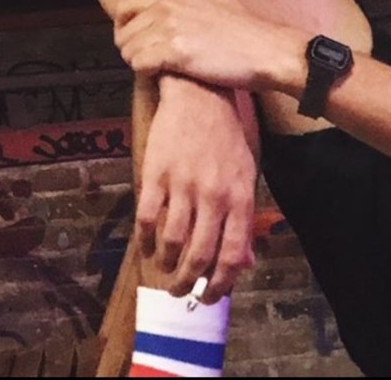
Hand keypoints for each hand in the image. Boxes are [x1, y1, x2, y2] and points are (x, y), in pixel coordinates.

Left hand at [116, 0, 304, 91]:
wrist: (266, 50)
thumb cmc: (244, 26)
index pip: (125, 7)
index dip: (128, 26)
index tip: (143, 39)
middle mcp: (167, 5)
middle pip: (123, 32)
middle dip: (132, 48)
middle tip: (153, 58)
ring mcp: (170, 27)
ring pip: (128, 50)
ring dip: (139, 63)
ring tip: (162, 67)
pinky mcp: (174, 52)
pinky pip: (139, 65)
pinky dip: (147, 73)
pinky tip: (165, 74)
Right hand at [137, 80, 257, 302]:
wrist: (202, 94)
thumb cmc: (228, 134)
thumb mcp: (247, 172)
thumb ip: (243, 218)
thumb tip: (244, 262)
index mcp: (241, 194)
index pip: (232, 254)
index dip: (220, 284)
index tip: (210, 297)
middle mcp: (214, 194)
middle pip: (199, 256)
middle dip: (188, 283)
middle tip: (181, 291)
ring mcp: (183, 184)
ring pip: (171, 243)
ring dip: (166, 265)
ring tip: (165, 268)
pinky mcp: (156, 174)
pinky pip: (146, 220)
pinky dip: (144, 242)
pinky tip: (147, 248)